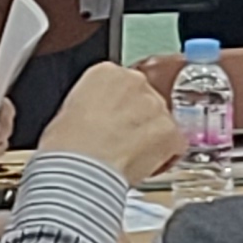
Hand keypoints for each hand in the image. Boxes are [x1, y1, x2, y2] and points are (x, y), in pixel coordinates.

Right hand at [39, 60, 182, 180]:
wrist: (80, 170)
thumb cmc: (67, 147)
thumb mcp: (69, 112)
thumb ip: (94, 105)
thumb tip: (100, 119)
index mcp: (106, 73)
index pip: (124, 85)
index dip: (120, 109)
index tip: (114, 122)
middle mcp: (135, 82)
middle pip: (146, 101)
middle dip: (139, 122)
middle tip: (123, 143)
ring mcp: (156, 106)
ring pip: (162, 122)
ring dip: (152, 139)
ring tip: (130, 158)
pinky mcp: (171, 131)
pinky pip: (175, 144)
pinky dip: (165, 156)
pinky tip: (145, 166)